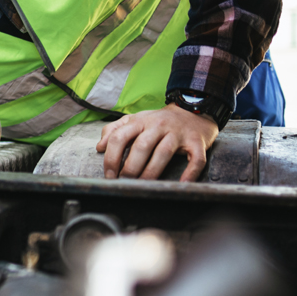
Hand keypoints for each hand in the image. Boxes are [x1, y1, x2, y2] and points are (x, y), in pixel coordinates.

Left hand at [95, 103, 219, 181]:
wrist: (193, 109)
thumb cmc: (159, 120)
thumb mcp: (135, 119)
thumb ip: (114, 130)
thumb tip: (99, 147)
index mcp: (140, 121)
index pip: (119, 137)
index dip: (111, 158)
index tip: (109, 175)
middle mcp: (158, 125)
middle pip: (141, 146)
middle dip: (130, 168)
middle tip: (125, 183)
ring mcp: (178, 133)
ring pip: (163, 153)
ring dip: (152, 172)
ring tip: (144, 185)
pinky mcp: (197, 142)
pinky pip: (195, 159)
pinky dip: (190, 173)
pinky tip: (182, 184)